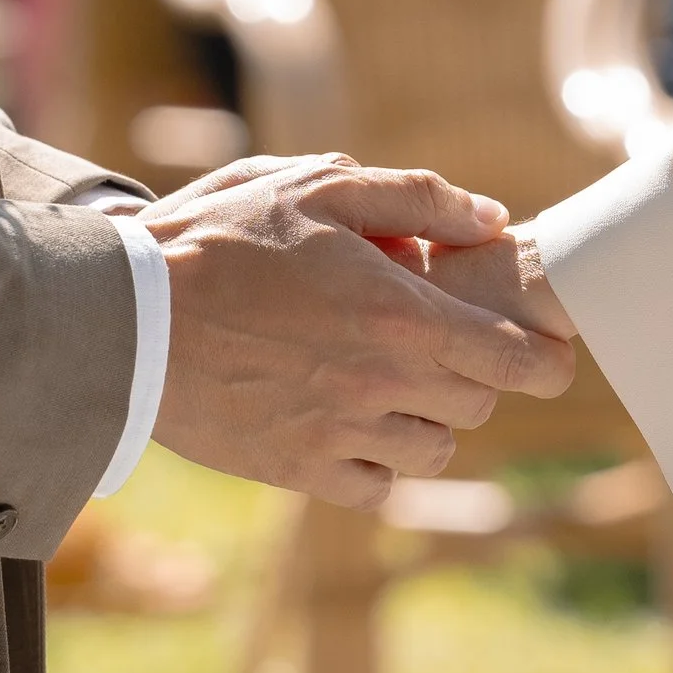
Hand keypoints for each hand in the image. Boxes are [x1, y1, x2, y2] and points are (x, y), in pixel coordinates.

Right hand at [139, 156, 575, 508]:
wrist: (123, 317)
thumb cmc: (218, 239)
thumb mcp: (315, 187)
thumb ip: (415, 197)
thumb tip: (492, 218)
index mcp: (401, 313)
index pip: (516, 360)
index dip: (546, 360)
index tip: (549, 355)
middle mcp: (383, 382)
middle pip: (478, 405)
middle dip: (470, 375)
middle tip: (436, 345)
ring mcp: (341, 433)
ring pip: (433, 451)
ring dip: (425, 420)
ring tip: (388, 382)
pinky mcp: (298, 469)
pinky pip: (375, 485)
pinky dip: (376, 462)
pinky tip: (348, 421)